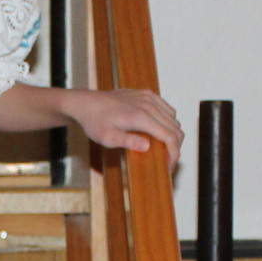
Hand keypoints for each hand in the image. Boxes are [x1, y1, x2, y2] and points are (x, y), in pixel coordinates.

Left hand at [69, 88, 184, 167]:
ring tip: (164, 148)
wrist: (85, 103)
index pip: (170, 136)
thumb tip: (148, 147)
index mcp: (141, 117)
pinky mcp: (145, 94)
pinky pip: (166, 108)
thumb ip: (128, 142)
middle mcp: (148, 104)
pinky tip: (159, 130)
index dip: (174, 153)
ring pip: (173, 118)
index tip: (170, 167)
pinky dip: (168, 121)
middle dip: (176, 146)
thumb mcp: (107, 138)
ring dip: (173, 133)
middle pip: (175, 128)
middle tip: (168, 161)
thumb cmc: (94, 122)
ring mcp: (148, 97)